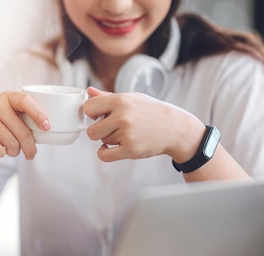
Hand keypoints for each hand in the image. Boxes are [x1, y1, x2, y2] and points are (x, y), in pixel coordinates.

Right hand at [0, 91, 50, 159]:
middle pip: (23, 130)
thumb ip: (27, 119)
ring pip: (12, 143)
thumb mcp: (12, 118)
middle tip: (31, 154)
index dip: (39, 114)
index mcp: (9, 97)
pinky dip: (0, 154)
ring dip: (14, 152)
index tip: (47, 127)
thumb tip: (48, 131)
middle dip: (29, 147)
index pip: (26, 101)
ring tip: (8, 149)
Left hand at [83, 87, 205, 161]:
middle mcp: (122, 116)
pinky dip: (104, 153)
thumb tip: (89, 91)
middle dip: (98, 131)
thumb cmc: (152, 111)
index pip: (88, 108)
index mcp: (120, 101)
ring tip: (126, 133)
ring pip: (102, 141)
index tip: (98, 116)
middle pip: (91, 131)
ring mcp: (126, 134)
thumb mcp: (132, 98)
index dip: (92, 113)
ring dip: (110, 140)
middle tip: (110, 128)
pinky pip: (104, 156)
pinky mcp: (131, 149)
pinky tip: (112, 148)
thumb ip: (107, 97)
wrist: (175, 128)